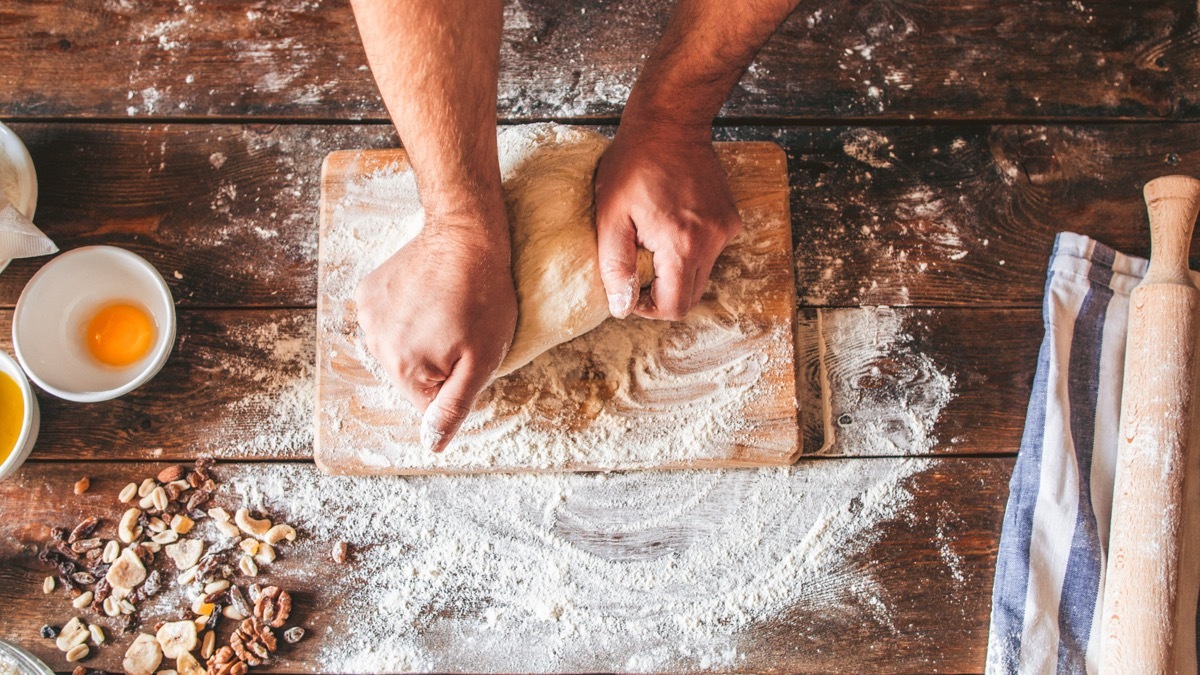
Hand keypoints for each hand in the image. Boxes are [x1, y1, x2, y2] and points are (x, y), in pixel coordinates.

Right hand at [354, 213, 516, 451]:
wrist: (465, 235)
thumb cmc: (484, 298)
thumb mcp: (482, 360)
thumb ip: (454, 406)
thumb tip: (431, 445)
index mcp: (406, 370)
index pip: (429, 404)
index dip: (455, 383)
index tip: (469, 352)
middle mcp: (377, 347)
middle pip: (413, 378)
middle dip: (438, 362)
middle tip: (461, 328)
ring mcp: (368, 318)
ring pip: (400, 350)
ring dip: (421, 337)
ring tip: (446, 308)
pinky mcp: (367, 293)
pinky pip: (388, 321)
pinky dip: (406, 314)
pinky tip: (427, 295)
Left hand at [594, 121, 742, 319]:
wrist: (670, 123)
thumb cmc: (634, 164)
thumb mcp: (611, 216)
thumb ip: (615, 266)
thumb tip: (620, 307)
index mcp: (682, 245)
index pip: (675, 306)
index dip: (649, 307)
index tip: (631, 289)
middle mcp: (712, 241)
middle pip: (692, 296)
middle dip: (663, 293)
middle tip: (638, 269)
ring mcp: (725, 229)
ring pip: (701, 274)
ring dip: (676, 271)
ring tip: (652, 240)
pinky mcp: (730, 218)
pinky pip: (711, 251)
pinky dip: (690, 250)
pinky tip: (670, 225)